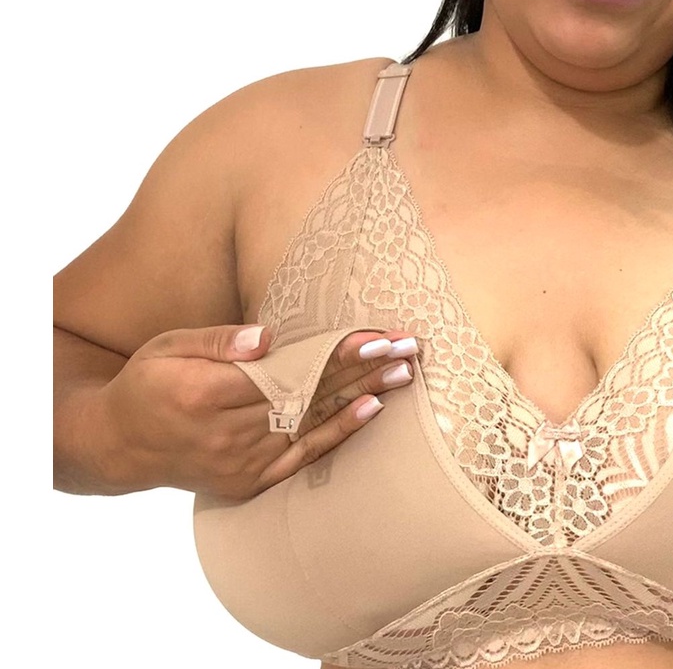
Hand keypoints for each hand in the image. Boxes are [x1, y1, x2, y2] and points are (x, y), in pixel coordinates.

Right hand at [96, 324, 417, 498]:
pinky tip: (371, 412)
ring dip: (362, 397)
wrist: (121, 446)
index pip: (288, 371)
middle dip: (363, 371)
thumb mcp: (168, 347)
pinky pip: (301, 457)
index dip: (334, 355)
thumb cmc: (149, 383)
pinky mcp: (249, 481)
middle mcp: (228, 433)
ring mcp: (242, 462)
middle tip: (407, 349)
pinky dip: (338, 435)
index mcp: (207, 394)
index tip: (374, 338)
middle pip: (310, 396)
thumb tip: (266, 335)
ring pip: (313, 424)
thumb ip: (217, 341)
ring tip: (404, 375)